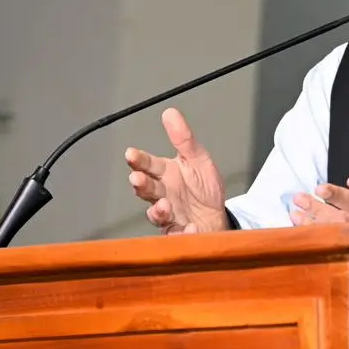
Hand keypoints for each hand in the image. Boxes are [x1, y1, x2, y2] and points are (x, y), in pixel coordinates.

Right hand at [124, 108, 230, 234]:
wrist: (217, 217)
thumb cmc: (203, 189)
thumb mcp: (197, 159)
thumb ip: (183, 139)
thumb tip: (170, 113)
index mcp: (165, 174)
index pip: (148, 165)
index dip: (139, 160)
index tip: (131, 154)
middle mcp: (163, 194)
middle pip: (147, 189)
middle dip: (141, 185)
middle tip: (138, 180)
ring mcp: (169, 215)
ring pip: (156, 214)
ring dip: (158, 210)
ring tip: (165, 205)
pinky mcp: (178, 233)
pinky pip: (178, 235)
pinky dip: (183, 233)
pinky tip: (191, 228)